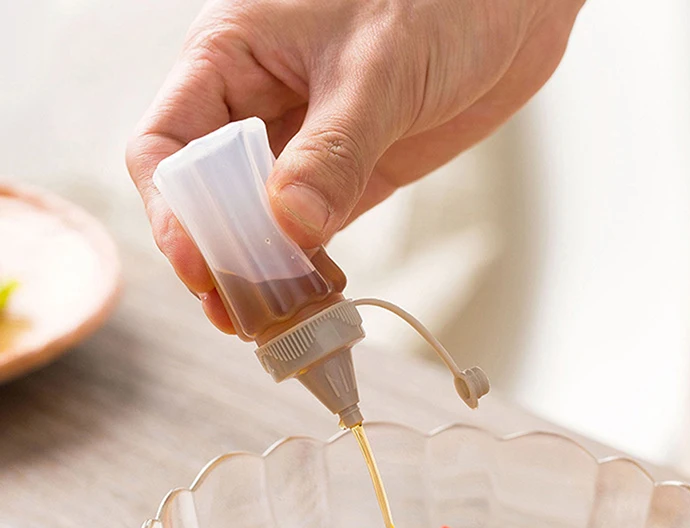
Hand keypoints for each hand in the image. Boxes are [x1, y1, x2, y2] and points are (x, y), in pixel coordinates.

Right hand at [127, 0, 583, 331]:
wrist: (512, 4)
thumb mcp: (378, 67)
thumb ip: (332, 149)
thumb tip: (289, 226)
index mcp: (232, 58)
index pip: (168, 146)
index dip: (173, 212)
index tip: (199, 267)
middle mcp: (257, 108)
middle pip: (208, 198)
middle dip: (218, 259)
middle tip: (236, 315)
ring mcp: (303, 147)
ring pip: (258, 224)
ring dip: (261, 276)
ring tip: (271, 325)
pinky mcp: (347, 175)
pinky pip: (312, 233)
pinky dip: (309, 269)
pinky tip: (316, 300)